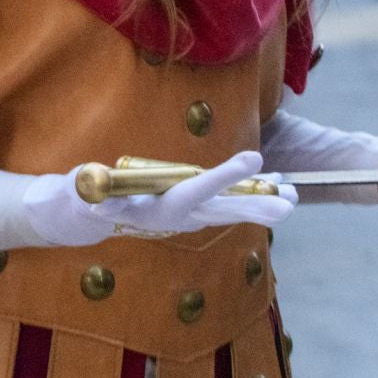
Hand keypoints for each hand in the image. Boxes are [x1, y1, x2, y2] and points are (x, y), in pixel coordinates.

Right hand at [22, 151, 296, 246]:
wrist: (87, 216)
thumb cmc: (83, 197)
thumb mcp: (82, 193)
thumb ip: (90, 194)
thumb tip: (88, 194)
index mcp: (155, 209)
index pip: (193, 192)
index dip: (223, 177)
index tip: (252, 160)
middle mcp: (176, 217)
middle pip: (222, 211)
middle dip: (255, 205)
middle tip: (290, 202)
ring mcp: (185, 215)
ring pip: (229, 210)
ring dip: (261, 202)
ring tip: (294, 195)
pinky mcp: (189, 209)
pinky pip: (225, 202)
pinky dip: (250, 193)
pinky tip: (274, 185)